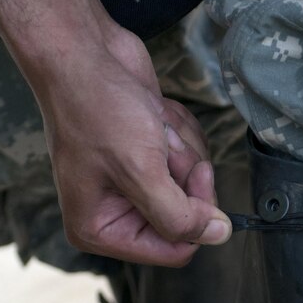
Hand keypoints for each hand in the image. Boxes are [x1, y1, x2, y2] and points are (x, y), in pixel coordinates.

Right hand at [40, 31, 229, 265]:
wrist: (83, 51)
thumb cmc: (97, 108)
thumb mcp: (141, 171)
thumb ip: (181, 216)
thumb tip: (219, 235)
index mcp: (101, 229)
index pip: (174, 251)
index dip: (194, 216)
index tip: (195, 176)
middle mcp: (116, 212)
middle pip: (188, 216)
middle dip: (183, 174)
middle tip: (162, 143)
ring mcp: (134, 183)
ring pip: (192, 183)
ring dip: (181, 149)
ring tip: (151, 125)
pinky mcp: (149, 155)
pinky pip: (189, 156)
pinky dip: (179, 131)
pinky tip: (154, 114)